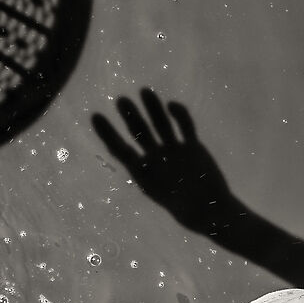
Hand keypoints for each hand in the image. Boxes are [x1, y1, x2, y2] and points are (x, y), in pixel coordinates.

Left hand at [93, 90, 238, 234]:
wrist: (208, 211)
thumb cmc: (182, 207)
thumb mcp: (157, 190)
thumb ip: (145, 172)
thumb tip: (136, 159)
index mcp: (142, 170)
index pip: (120, 148)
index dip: (107, 133)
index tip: (95, 116)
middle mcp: (155, 157)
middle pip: (140, 132)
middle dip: (130, 116)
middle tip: (121, 100)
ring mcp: (174, 151)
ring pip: (161, 125)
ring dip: (153, 109)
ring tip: (144, 91)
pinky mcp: (192, 147)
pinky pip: (185, 127)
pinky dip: (179, 116)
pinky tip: (172, 105)